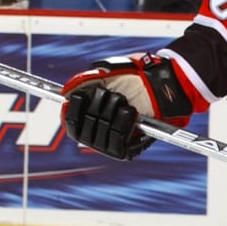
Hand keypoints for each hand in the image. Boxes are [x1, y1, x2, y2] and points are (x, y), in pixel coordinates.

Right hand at [60, 54, 195, 159]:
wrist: (160, 85)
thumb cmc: (132, 79)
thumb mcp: (105, 73)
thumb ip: (83, 80)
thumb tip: (66, 92)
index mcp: (86, 120)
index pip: (70, 122)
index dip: (74, 108)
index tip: (82, 95)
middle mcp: (96, 136)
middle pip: (87, 123)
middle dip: (100, 102)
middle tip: (114, 94)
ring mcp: (111, 145)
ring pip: (102, 130)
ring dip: (114, 109)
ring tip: (125, 102)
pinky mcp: (127, 151)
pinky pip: (117, 141)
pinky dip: (124, 123)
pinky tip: (132, 114)